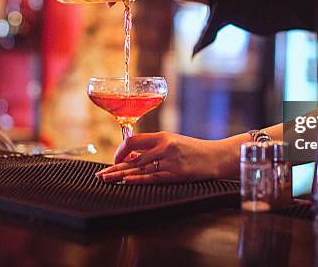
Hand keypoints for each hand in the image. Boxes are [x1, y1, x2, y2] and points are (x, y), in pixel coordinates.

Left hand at [94, 132, 228, 183]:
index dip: (121, 150)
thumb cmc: (195, 151)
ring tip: (107, 180)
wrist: (217, 157)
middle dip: (115, 166)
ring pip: (140, 168)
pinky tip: (126, 181)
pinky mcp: (176, 173)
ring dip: (121, 175)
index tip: (115, 159)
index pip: (134, 140)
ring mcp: (170, 160)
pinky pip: (153, 177)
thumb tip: (133, 157)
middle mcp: (165, 146)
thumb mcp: (174, 143)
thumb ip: (154, 149)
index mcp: (163, 136)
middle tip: (100, 174)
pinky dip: (138, 179)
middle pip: (133, 157)